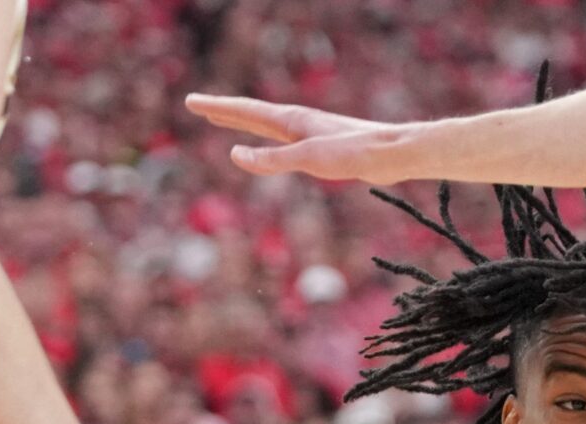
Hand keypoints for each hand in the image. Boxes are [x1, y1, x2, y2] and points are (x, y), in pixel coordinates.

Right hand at [186, 94, 419, 182]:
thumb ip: (272, 159)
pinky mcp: (323, 146)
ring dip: (243, 122)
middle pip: (252, 114)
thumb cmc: (354, 154)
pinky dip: (266, 140)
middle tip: (198, 106)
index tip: (192, 101)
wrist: (393, 153)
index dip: (217, 108)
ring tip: (227, 120)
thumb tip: (234, 155)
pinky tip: (272, 144)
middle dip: (224, 111)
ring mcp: (310, 132)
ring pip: (268, 126)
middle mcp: (298, 122)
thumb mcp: (308, 159)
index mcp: (291, 121)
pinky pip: (283, 140)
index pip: (245, 111)